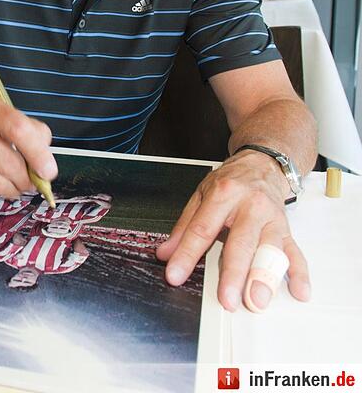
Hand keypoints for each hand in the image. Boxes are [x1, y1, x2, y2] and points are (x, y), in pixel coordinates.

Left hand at [156, 150, 309, 310]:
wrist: (262, 164)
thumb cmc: (230, 182)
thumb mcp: (200, 196)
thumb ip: (183, 227)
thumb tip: (165, 253)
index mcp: (223, 194)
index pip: (202, 229)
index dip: (187, 254)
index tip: (175, 275)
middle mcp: (250, 206)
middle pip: (240, 242)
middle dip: (233, 273)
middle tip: (227, 299)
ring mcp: (271, 218)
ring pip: (270, 250)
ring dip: (265, 278)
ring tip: (258, 300)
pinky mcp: (287, 229)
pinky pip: (295, 253)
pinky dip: (299, 273)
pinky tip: (299, 291)